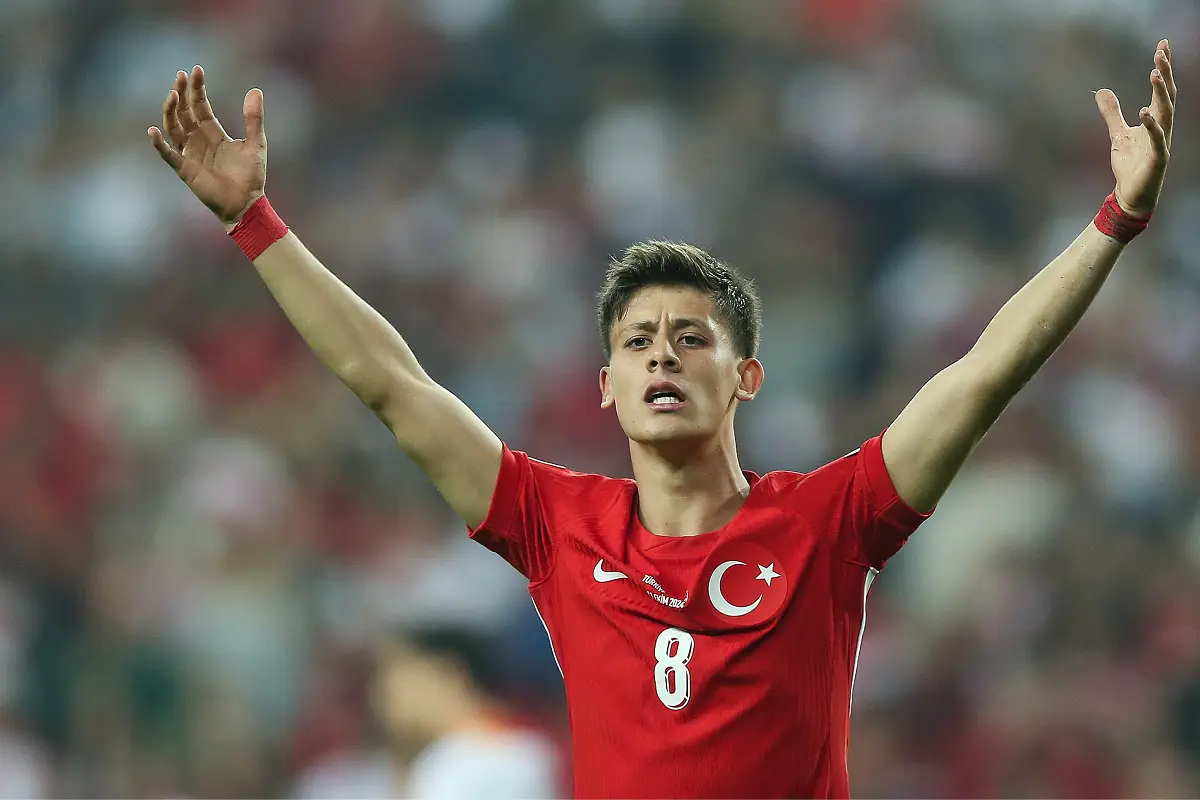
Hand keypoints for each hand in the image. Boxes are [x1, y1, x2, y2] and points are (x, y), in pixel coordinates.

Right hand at [148, 66, 266, 226]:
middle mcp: (198, 140)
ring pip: (174, 128)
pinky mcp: (185, 170)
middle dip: (181, 94)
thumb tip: (255, 90)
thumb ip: (253, 118)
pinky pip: (169, 155)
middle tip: (180, 76)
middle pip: (184, 112)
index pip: (200, 105)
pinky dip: (160, 144)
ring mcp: (190, 154)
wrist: (247, 204)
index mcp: (213, 132)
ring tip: (172, 95)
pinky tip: (154, 131)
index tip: (195, 70)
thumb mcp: (256, 143)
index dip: (197, 88)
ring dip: (170, 112)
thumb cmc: (251, 176)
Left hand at [1095, 39, 1176, 216]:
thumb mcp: (1117, 134)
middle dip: (1165, 73)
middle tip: (1161, 52)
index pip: (1163, 90)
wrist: (1131, 196)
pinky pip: (1157, 139)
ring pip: (1166, 113)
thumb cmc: (1130, 165)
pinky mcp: (1157, 159)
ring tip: (1155, 73)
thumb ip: (1112, 113)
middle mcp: (1163, 128)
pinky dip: (1152, 125)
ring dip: (1161, 93)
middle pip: (1168, 96)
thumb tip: (1102, 91)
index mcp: (1156, 121)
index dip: (1164, 68)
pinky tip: (1145, 111)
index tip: (1163, 45)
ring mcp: (1162, 143)